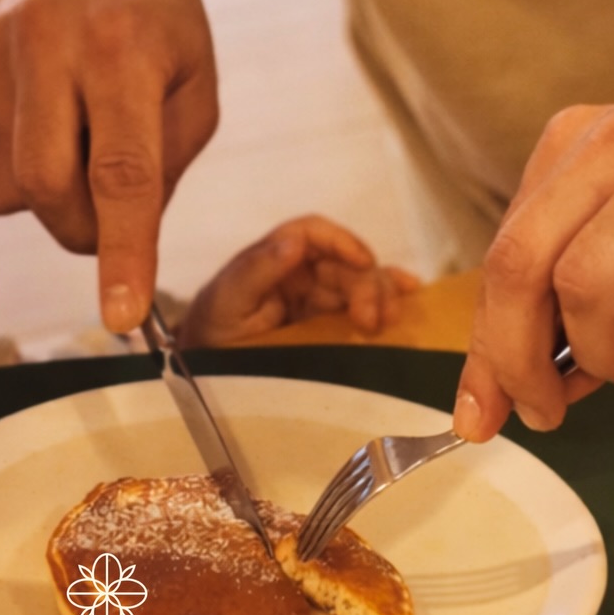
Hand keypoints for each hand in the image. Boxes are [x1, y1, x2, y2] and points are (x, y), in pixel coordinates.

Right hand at [0, 0, 218, 332]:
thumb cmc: (151, 17)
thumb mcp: (194, 77)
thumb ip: (167, 163)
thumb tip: (119, 243)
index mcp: (124, 43)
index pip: (122, 169)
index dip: (124, 250)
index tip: (124, 317)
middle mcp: (47, 42)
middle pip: (49, 188)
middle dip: (85, 228)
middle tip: (117, 211)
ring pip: (8, 191)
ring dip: (52, 200)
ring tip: (82, 143)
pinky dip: (20, 176)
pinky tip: (46, 124)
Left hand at [177, 215, 420, 347]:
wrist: (202, 381)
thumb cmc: (207, 338)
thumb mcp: (225, 303)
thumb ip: (255, 271)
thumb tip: (292, 242)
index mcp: (272, 259)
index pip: (311, 233)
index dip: (341, 241)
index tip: (363, 262)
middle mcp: (296, 272)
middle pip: (344, 261)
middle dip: (367, 283)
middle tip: (372, 320)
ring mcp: (314, 298)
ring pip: (360, 282)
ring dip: (382, 295)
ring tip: (390, 320)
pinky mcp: (328, 325)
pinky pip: (362, 305)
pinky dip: (388, 298)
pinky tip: (411, 296)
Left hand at [454, 102, 613, 441]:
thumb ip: (570, 292)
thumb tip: (507, 389)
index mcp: (578, 139)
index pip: (505, 247)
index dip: (487, 337)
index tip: (479, 409)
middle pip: (522, 264)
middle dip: (518, 357)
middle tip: (544, 412)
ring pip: (586, 291)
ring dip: (610, 354)